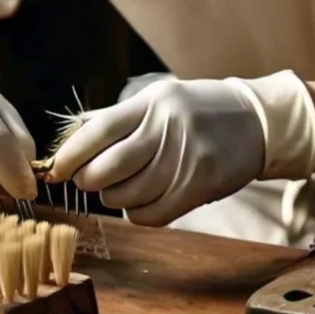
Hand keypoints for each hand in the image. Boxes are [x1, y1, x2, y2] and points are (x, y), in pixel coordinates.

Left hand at [48, 70, 314, 226]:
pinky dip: (138, 213)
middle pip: (108, 168)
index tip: (55, 170)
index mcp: (152, 103)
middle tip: (88, 180)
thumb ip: (119, 118)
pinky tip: (143, 200)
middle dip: (89, 181)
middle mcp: (168, 130)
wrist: (259, 123)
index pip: (99, 131)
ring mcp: (186, 161)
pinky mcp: (200, 188)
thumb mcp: (160, 98)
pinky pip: (151, 214)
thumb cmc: (199, 111)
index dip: (71, 154)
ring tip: (122, 187)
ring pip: (127, 196)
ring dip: (114, 198)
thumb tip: (71, 141)